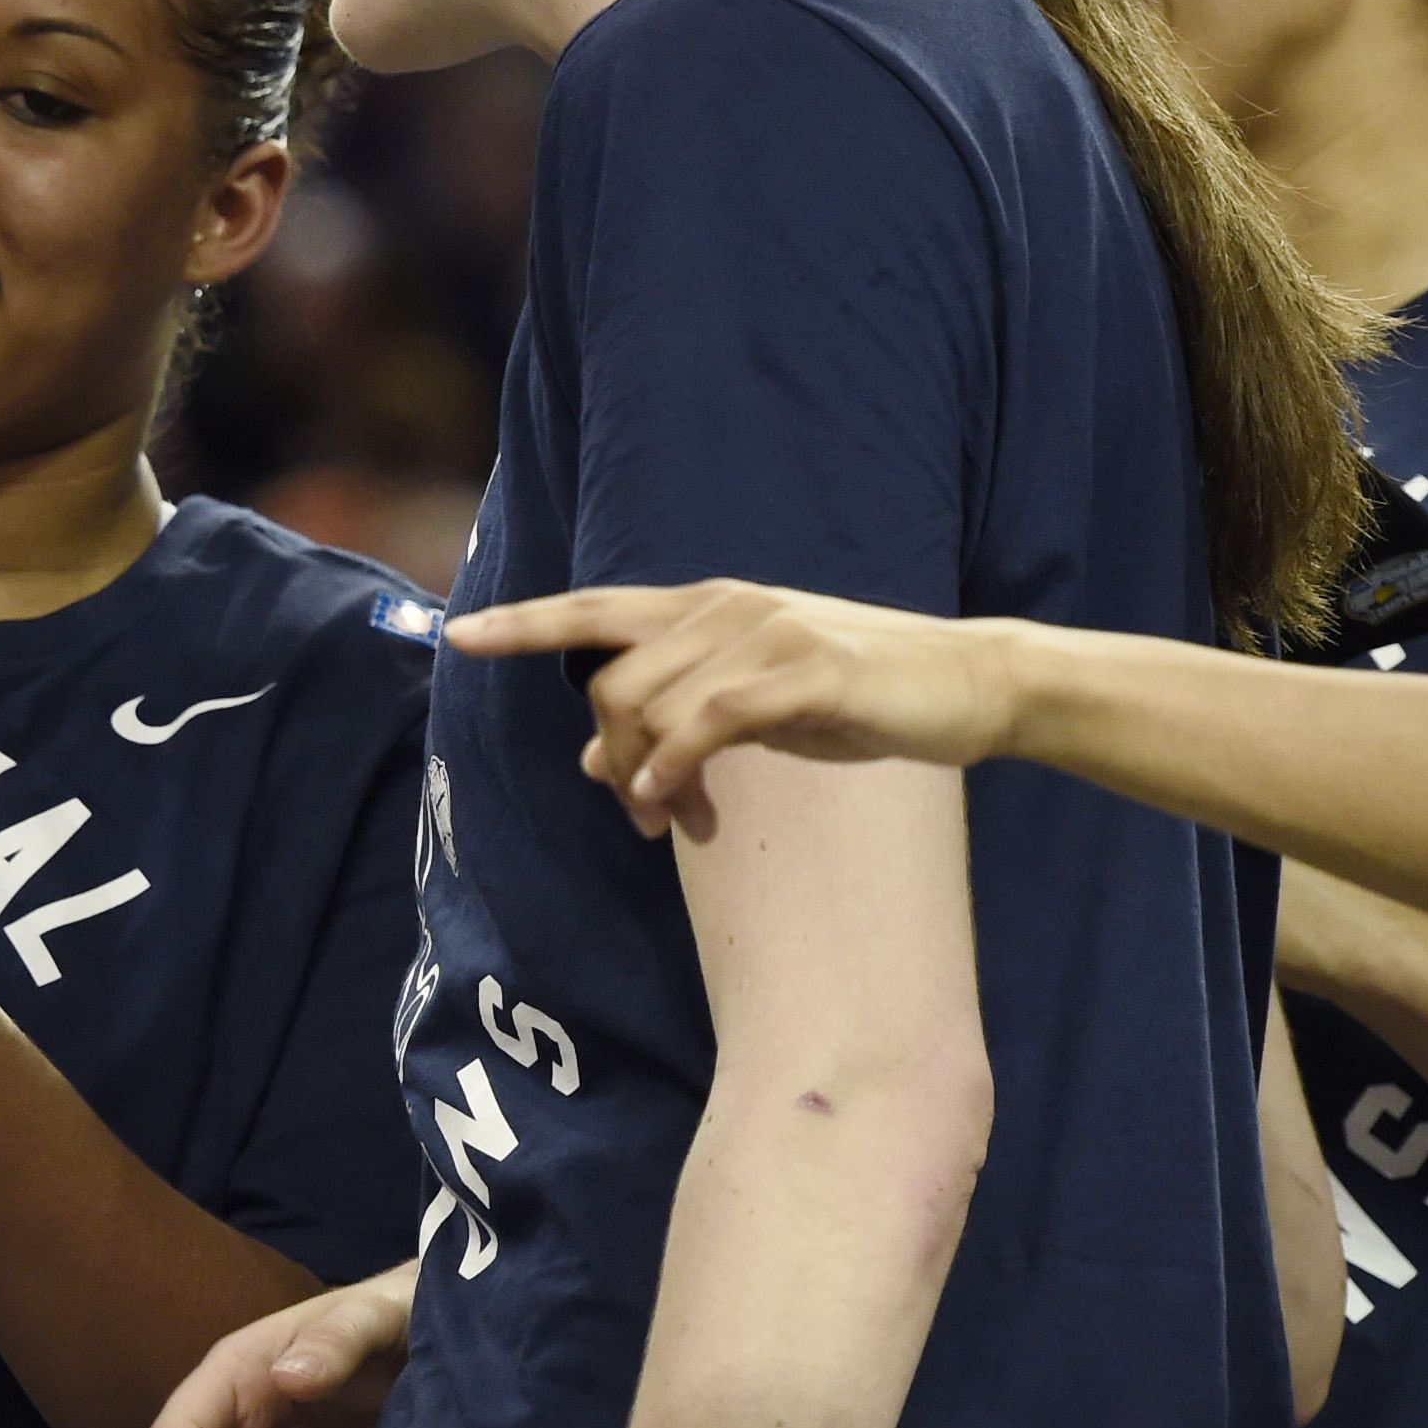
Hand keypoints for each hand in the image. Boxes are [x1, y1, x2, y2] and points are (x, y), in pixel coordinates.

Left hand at [438, 581, 1019, 841]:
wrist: (969, 683)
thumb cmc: (859, 695)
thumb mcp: (756, 707)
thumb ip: (677, 719)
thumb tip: (595, 760)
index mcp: (710, 605)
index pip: (596, 609)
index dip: (524, 623)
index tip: (458, 635)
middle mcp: (727, 607)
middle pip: (612, 680)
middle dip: (612, 755)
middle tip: (642, 820)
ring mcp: (764, 634)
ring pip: (650, 707)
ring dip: (647, 780)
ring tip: (677, 822)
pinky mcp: (802, 674)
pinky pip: (703, 724)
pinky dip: (672, 768)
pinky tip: (672, 802)